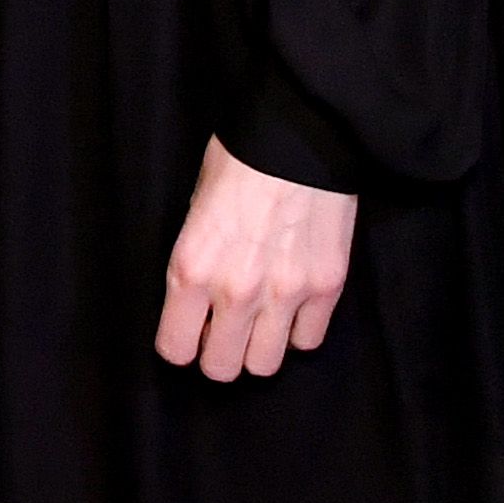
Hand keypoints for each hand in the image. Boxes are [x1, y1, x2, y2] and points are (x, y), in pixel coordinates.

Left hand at [156, 138, 357, 381]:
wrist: (299, 134)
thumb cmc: (239, 160)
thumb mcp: (195, 207)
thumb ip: (197, 261)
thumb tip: (198, 301)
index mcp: (191, 267)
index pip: (176, 349)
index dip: (181, 343)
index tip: (189, 332)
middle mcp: (236, 290)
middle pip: (222, 368)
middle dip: (219, 353)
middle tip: (224, 331)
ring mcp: (285, 293)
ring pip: (266, 364)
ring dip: (259, 346)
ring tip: (259, 320)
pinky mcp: (327, 289)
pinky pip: (308, 341)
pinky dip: (298, 330)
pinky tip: (292, 304)